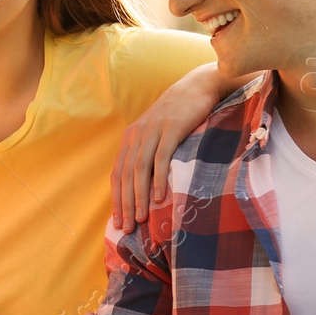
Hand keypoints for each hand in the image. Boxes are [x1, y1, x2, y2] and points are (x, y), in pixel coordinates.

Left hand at [111, 63, 221, 233]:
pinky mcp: (171, 129)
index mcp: (130, 139)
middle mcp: (136, 135)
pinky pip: (161, 158)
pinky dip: (158, 179)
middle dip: (125, 204)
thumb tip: (144, 186)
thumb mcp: (156, 133)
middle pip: (125, 176)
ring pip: (139, 170)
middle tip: (127, 228)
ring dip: (139, 196)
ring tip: (141, 218)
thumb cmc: (179, 115)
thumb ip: (147, 154)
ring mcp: (153, 131)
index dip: (117, 200)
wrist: (198, 86)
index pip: (117, 174)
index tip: (118, 222)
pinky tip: (159, 197)